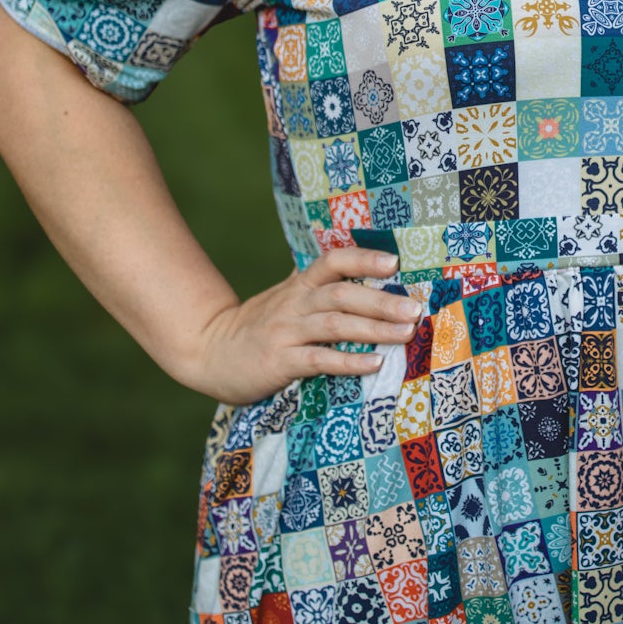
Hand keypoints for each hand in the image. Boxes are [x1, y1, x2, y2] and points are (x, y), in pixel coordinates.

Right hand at [185, 246, 421, 403]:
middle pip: (342, 294)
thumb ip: (313, 282)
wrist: (208, 352)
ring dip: (374, 328)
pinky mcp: (279, 362)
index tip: (394, 262)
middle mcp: (294, 303)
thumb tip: (351, 263)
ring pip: (334, 324)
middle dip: (382, 300)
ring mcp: (285, 332)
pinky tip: (373, 364)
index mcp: (298, 286)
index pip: (332, 262)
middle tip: (414, 308)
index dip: (362, 259)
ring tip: (405, 333)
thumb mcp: (283, 297)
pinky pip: (318, 359)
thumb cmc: (257, 325)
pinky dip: (348, 361)